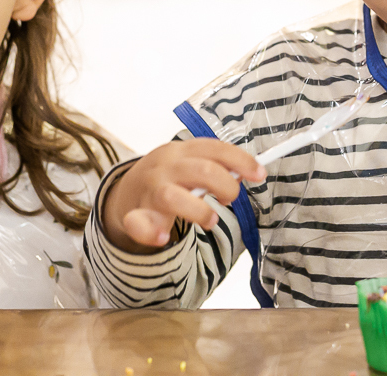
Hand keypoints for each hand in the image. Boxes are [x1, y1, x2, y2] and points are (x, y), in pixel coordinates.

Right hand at [102, 139, 265, 252]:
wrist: (126, 190)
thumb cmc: (169, 176)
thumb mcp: (190, 163)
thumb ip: (216, 166)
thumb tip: (248, 172)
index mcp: (181, 151)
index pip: (215, 149)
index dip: (241, 161)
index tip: (260, 174)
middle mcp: (165, 167)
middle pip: (201, 171)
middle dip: (226, 186)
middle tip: (228, 199)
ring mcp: (149, 191)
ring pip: (172, 197)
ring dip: (199, 211)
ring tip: (210, 220)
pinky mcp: (135, 215)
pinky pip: (138, 224)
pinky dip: (152, 233)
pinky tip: (163, 238)